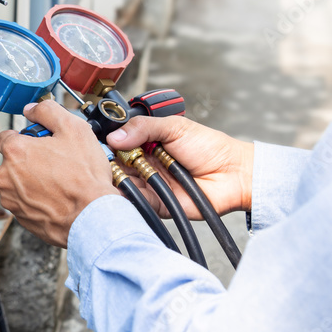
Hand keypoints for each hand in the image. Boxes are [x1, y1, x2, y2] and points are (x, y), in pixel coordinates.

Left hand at [0, 100, 119, 247]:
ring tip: (60, 181)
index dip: (27, 136)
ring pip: (18, 181)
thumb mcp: (73, 129)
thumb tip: (32, 109)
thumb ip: (47, 111)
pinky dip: (37, 198)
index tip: (42, 142)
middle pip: (13, 160)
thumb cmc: (84, 178)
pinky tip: (57, 196)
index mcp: (14, 152)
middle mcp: (5, 177)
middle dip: (31, 158)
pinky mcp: (20, 217)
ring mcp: (11, 199)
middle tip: (57, 162)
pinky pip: (25, 201)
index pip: (6, 136)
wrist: (91, 217)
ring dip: (33, 179)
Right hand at [105, 116, 252, 218]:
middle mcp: (145, 164)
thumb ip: (144, 127)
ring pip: (123, 184)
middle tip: (102, 160)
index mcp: (147, 143)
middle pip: (116, 165)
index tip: (96, 143)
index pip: (118, 143)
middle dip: (108, 163)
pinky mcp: (157, 203)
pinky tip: (122, 190)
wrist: (234, 173)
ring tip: (109, 174)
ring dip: (115, 180)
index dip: (107, 143)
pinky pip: (137, 201)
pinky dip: (128, 197)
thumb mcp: (174, 127)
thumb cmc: (210, 147)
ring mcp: (150, 184)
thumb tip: (114, 136)